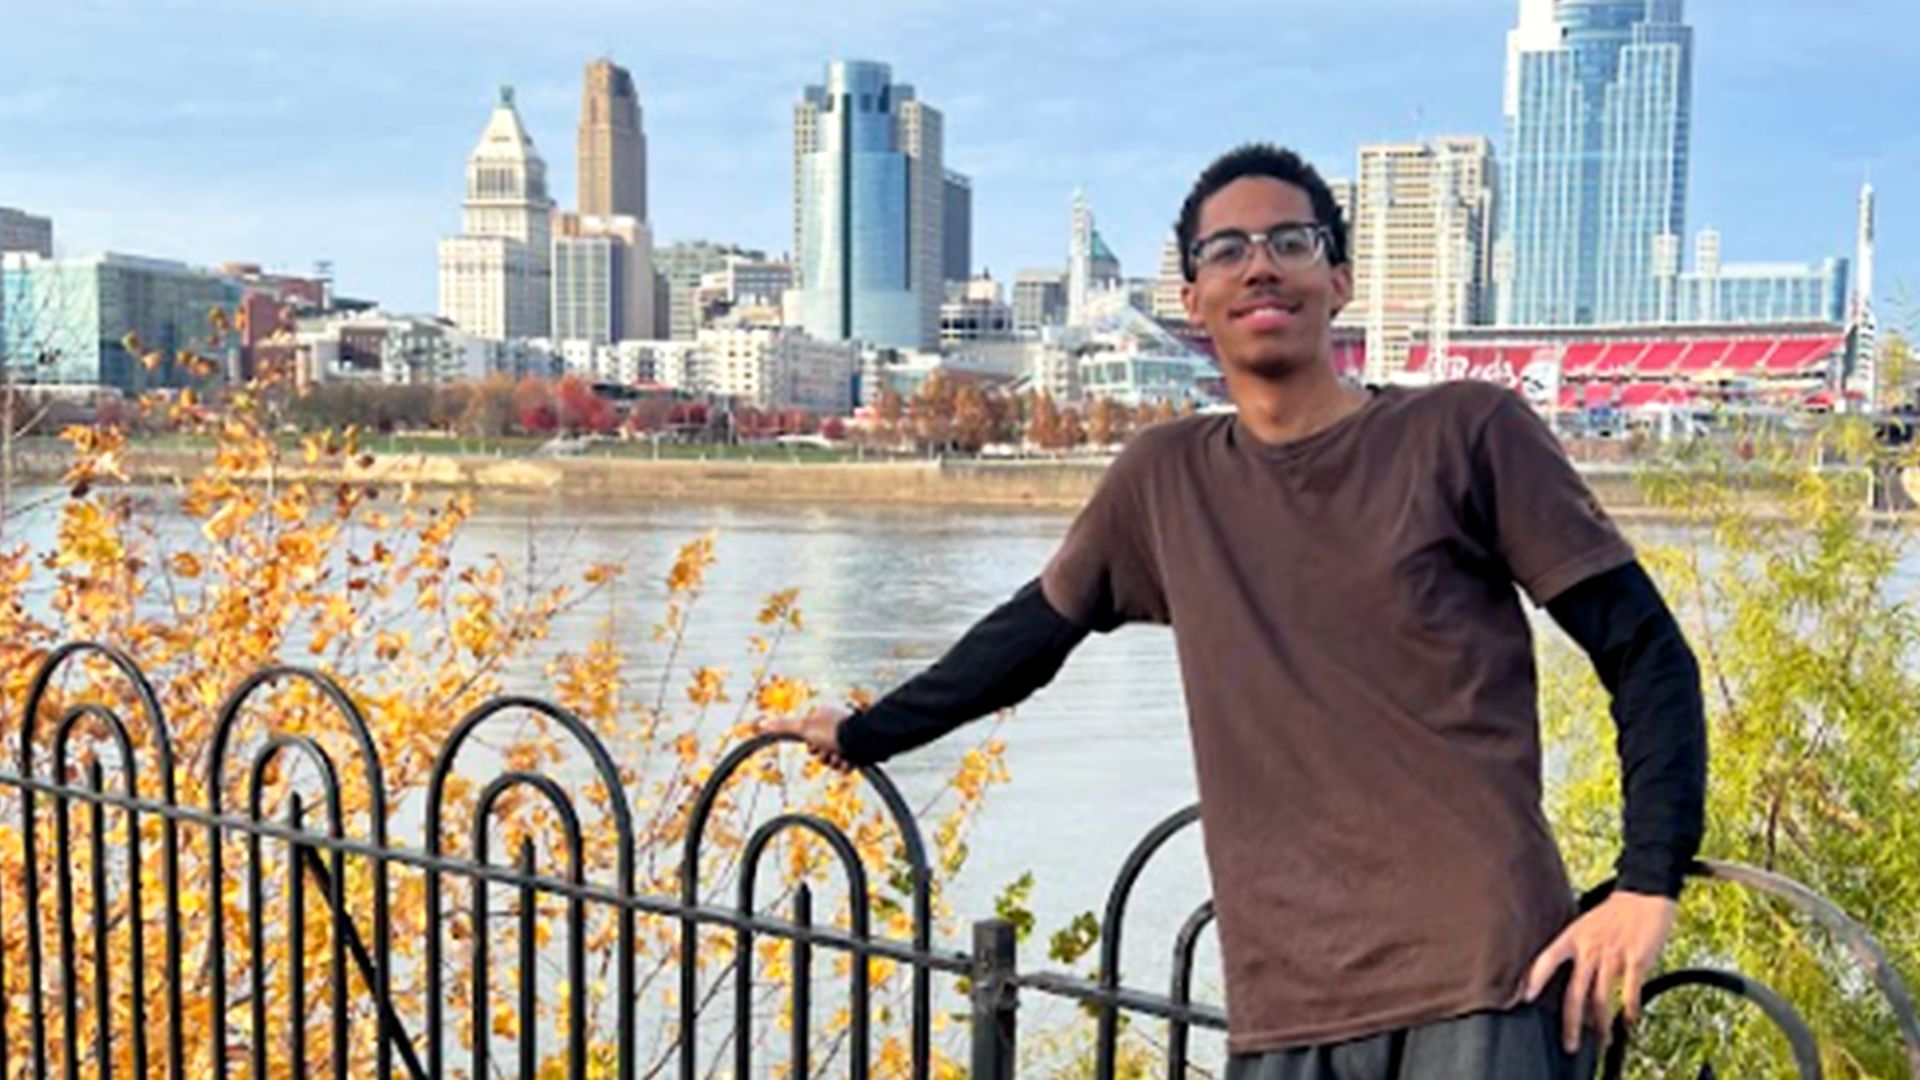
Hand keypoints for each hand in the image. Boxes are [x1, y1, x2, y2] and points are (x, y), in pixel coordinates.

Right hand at [755, 705, 853, 772]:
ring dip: (836, 762)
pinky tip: (851, 760)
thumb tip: (761, 723)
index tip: (814, 745)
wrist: (863, 742)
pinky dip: (847, 765)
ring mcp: (848, 739)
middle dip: (824, 756)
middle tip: (830, 752)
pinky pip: (847, 765)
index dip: (811, 746)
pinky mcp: (858, 751)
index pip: (809, 738)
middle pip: (821, 751)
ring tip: (842, 756)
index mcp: (823, 717)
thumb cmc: (834, 732)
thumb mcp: (804, 728)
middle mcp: (836, 727)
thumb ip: (782, 726)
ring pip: (834, 760)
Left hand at [1524, 890, 1676, 1053]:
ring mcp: (1613, 955)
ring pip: (1602, 998)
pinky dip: (1630, 1010)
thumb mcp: (1583, 924)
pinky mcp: (1636, 961)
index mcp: (1573, 937)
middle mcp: (1590, 948)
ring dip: (1602, 1025)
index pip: (1546, 959)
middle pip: (1575, 992)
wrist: (1644, 895)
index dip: (1534, 979)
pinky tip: (1629, 1023)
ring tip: (1601, 1041)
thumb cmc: (1612, 912)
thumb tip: (1558, 972)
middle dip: (1571, 1023)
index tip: (1524, 998)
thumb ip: (1572, 947)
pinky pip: (1631, 992)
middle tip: (1569, 1045)